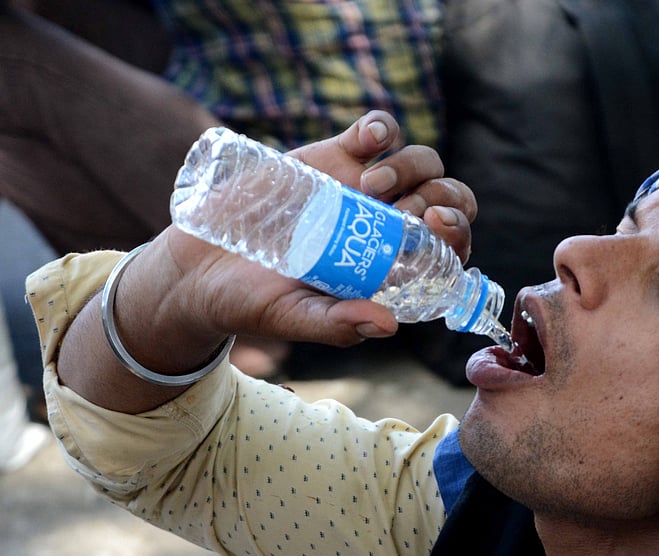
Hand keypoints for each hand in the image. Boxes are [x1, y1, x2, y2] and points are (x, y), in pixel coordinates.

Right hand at [57, 111, 476, 412]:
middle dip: (444, 198)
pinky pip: (377, 132)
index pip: (450, 249)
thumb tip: (388, 324)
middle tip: (411, 210)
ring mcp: (364, 190)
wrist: (201, 266)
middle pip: (447, 199)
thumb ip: (339, 323)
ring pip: (421, 163)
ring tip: (369, 187)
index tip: (437, 228)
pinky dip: (382, 129)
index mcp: (393, 269)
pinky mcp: (334, 157)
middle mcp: (388, 227)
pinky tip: (368, 140)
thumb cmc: (254, 303)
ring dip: (412, 168)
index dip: (457, 235)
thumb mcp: (295, 319)